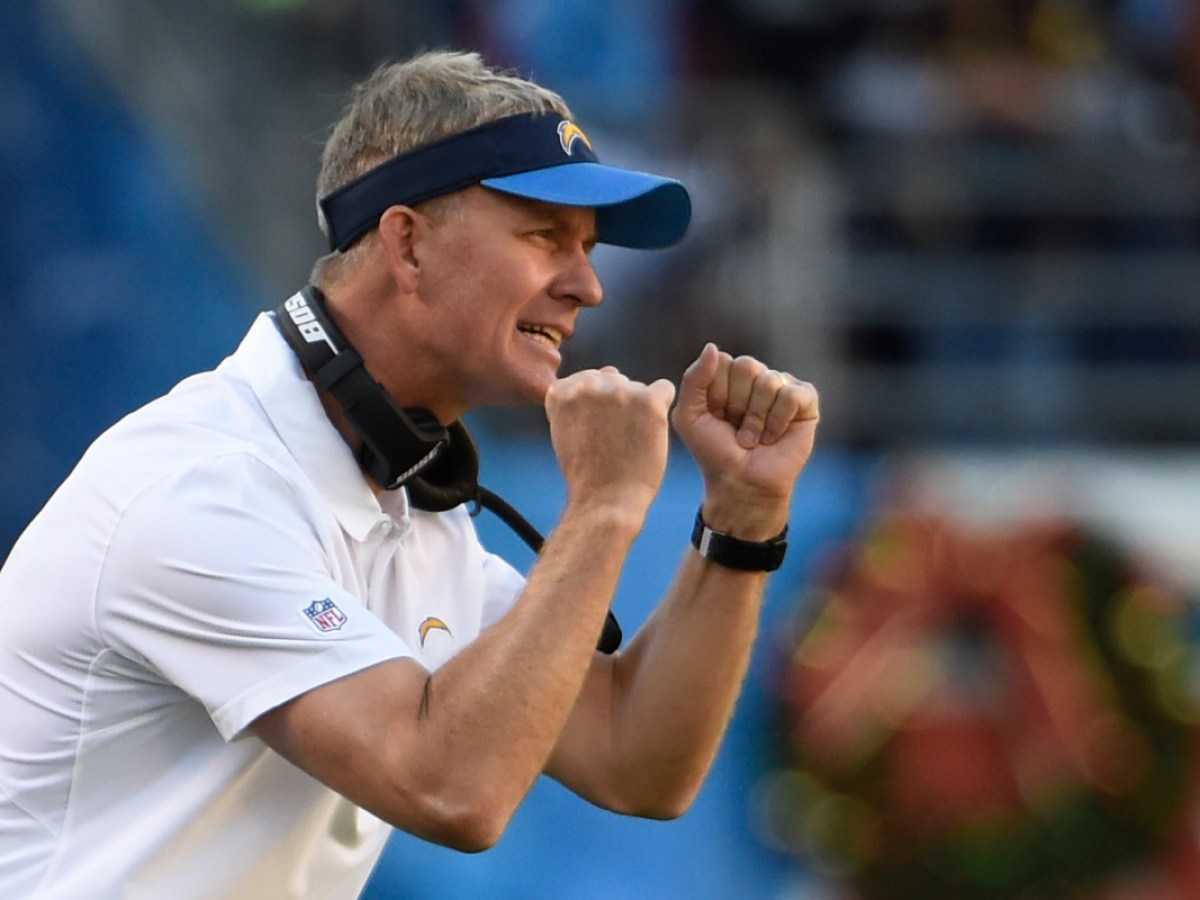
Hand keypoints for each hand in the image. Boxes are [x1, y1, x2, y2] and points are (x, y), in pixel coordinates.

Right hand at [546, 367, 675, 518]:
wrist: (605, 500)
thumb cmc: (586, 473)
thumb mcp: (564, 431)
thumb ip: (576, 401)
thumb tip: (602, 376)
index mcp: (562, 391)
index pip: (586, 380)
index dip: (595, 406)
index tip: (596, 429)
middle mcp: (589, 384)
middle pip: (613, 380)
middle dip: (617, 403)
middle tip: (616, 436)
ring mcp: (620, 390)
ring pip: (638, 387)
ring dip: (639, 408)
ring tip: (632, 440)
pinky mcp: (649, 401)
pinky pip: (664, 389)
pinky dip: (662, 406)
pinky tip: (653, 430)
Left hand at [671, 345, 818, 534]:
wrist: (740, 482)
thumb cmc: (714, 451)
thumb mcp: (689, 416)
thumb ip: (694, 379)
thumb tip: (712, 347)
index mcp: (728, 375)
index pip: (722, 361)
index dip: (716, 393)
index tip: (715, 417)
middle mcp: (756, 376)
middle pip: (747, 366)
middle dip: (737, 404)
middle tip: (736, 428)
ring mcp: (781, 386)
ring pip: (769, 382)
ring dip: (756, 419)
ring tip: (753, 438)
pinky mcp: (805, 401)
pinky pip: (792, 394)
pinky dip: (778, 420)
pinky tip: (773, 436)